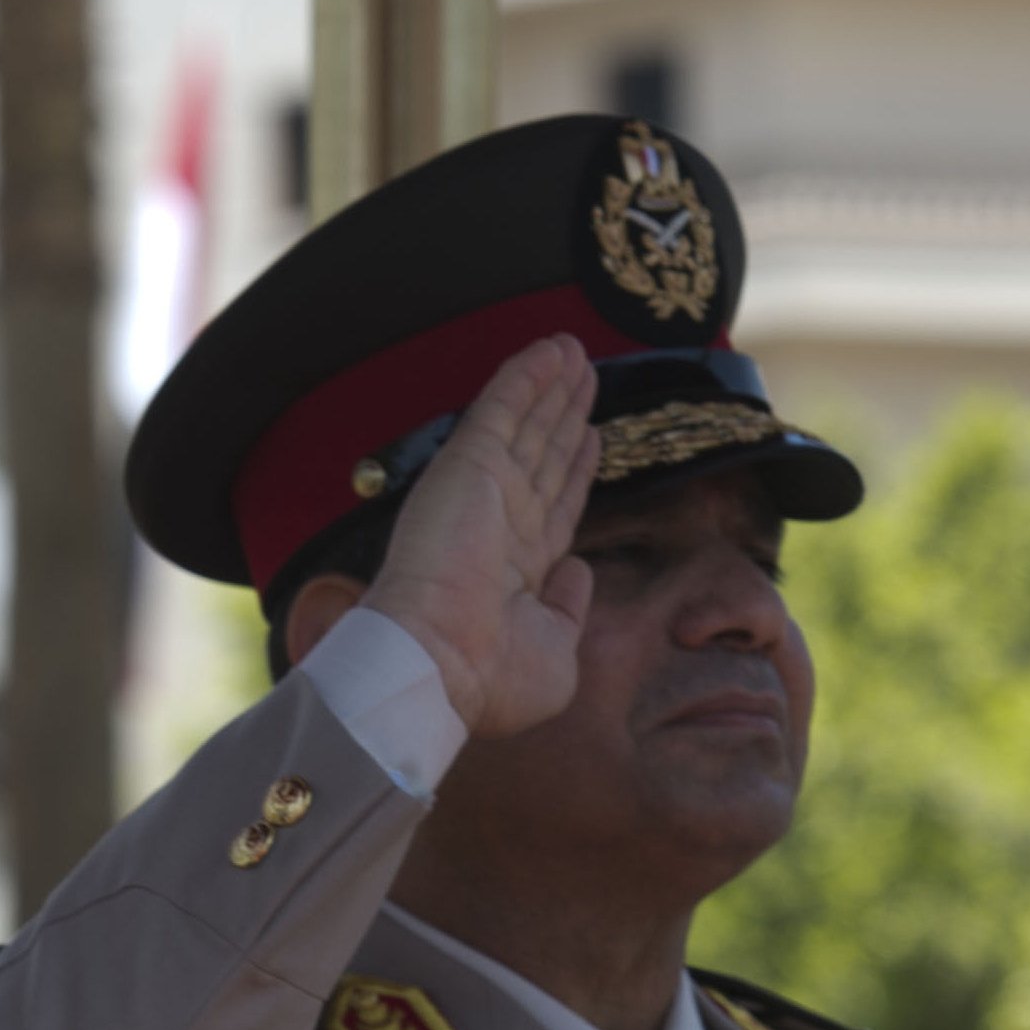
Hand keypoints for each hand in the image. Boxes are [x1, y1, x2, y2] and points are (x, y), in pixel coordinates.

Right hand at [362, 336, 601, 736]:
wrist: (437, 666)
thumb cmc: (491, 678)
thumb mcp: (556, 653)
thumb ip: (571, 608)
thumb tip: (579, 569)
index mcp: (519, 571)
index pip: (555, 506)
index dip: (575, 469)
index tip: (592, 437)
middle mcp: (503, 524)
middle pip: (545, 457)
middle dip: (564, 416)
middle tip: (585, 377)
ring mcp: (486, 492)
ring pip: (527, 425)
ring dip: (551, 386)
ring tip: (574, 351)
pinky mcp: (469, 467)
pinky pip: (503, 410)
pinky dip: (524, 378)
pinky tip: (548, 351)